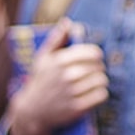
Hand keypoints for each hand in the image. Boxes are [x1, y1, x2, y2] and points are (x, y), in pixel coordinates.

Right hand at [7, 18, 108, 134]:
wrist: (32, 111)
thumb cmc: (40, 81)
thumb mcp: (43, 58)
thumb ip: (57, 39)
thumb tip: (68, 22)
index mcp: (60, 61)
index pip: (92, 52)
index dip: (96, 54)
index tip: (94, 58)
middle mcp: (66, 76)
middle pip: (98, 66)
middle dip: (98, 68)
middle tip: (94, 71)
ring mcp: (72, 93)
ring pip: (101, 81)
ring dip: (100, 81)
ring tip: (94, 82)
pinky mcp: (77, 108)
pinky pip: (101, 96)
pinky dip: (101, 94)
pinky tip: (95, 92)